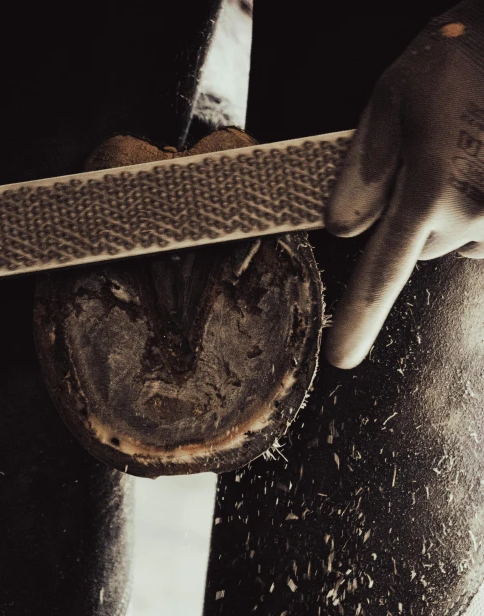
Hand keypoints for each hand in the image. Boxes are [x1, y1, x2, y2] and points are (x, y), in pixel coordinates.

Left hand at [324, 9, 483, 368]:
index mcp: (430, 189)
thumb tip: (342, 227)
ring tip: (462, 155)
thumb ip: (361, 169)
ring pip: (455, 241)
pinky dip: (475, 212)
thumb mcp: (391, 100)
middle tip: (426, 158)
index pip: (385, 272)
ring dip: (449, 212)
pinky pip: (482, 236)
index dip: (358, 317)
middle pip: (419, 248)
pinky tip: (479, 169)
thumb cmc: (456, 63)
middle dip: (413, 216)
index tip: (342, 355)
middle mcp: (474, 214)